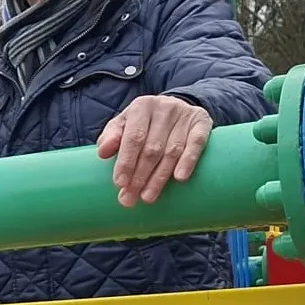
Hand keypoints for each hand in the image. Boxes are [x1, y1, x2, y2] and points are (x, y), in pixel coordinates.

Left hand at [96, 94, 212, 206]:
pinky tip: (180, 178)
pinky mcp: (202, 122)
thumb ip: (111, 137)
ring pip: (172, 151)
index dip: (126, 162)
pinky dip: (188, 161)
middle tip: (130, 198)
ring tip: (148, 197)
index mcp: (141, 107)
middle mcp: (164, 108)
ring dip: (160, 177)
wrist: (175, 108)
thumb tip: (102, 152)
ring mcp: (184, 114)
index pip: (133, 137)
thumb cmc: (143, 123)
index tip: (120, 183)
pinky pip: (197, 144)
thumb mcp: (124, 125)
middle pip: (152, 148)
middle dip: (140, 176)